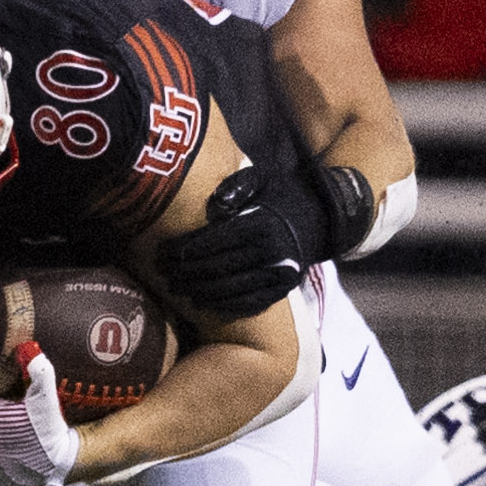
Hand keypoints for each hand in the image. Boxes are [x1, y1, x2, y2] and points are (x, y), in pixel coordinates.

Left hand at [156, 165, 306, 317]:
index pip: (212, 241)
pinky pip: (248, 303)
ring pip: (229, 289)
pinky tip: (201, 303)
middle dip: (185, 272)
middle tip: (162, 274)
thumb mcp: (263, 179)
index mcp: (260, 223)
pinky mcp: (283, 290)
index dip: (183, 249)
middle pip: (216, 267)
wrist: (322, 219)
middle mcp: (270, 251)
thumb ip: (237, 186)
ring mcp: (278, 274)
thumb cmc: (282, 196)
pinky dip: (222, 305)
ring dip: (198, 291)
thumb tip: (214, 202)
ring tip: (176, 289)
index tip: (162, 253)